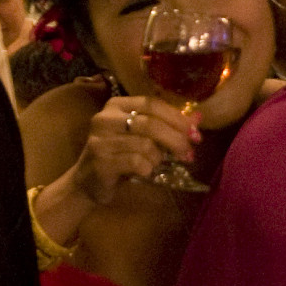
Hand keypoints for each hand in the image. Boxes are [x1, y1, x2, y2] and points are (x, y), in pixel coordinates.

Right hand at [69, 87, 195, 207]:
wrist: (87, 182)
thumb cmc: (118, 155)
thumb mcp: (141, 137)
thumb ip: (166, 126)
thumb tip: (198, 119)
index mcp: (116, 105)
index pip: (152, 103)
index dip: (176, 117)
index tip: (195, 133)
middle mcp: (105, 118)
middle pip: (150, 123)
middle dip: (175, 139)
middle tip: (188, 153)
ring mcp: (100, 139)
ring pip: (145, 145)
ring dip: (159, 158)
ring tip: (158, 164)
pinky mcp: (101, 161)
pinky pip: (137, 162)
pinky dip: (148, 169)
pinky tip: (146, 172)